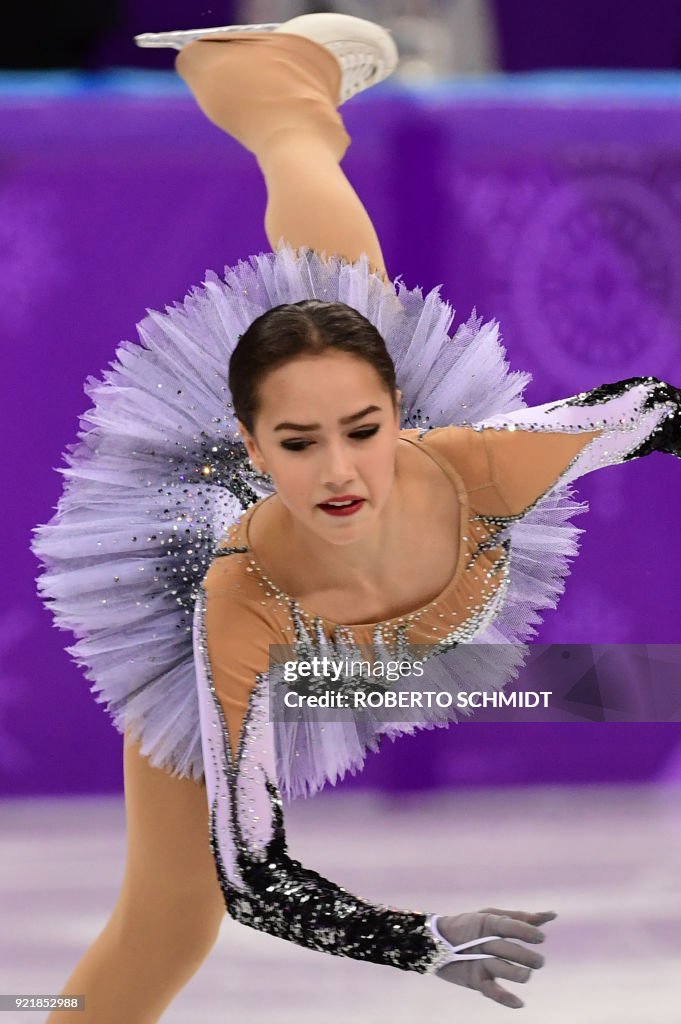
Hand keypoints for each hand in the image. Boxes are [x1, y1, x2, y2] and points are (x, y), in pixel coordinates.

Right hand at [433, 907, 556, 1009]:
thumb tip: (552, 915)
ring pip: (501, 968)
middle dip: (526, 956)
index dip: (525, 931)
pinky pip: (491, 990)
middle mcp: (484, 942)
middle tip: (539, 962)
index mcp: (489, 923)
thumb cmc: (471, 927)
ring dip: (517, 973)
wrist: (435, 943)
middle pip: (507, 949)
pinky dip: (505, 999)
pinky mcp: (474, 980)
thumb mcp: (493, 917)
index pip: (509, 926)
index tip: (541, 938)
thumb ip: (522, 918)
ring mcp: (478, 961)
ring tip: (527, 975)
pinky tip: (519, 1004)